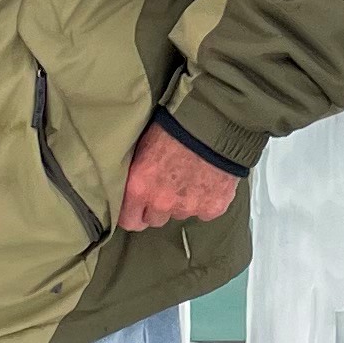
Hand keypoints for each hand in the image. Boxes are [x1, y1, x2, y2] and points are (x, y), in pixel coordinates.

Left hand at [118, 121, 243, 232]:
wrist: (213, 121)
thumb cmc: (175, 126)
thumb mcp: (144, 147)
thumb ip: (138, 176)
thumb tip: (134, 188)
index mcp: (139, 188)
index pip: (129, 221)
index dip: (133, 214)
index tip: (138, 208)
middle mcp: (162, 202)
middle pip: (155, 220)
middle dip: (159, 207)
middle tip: (167, 186)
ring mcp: (189, 207)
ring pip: (181, 214)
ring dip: (183, 201)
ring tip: (190, 177)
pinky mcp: (214, 207)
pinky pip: (206, 211)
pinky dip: (206, 200)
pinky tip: (207, 179)